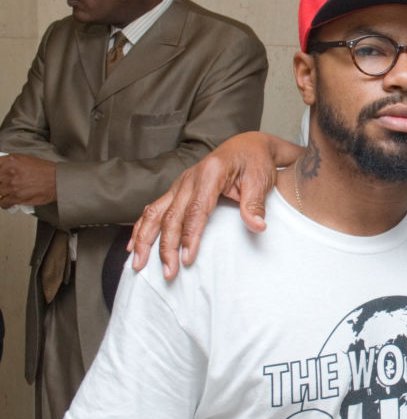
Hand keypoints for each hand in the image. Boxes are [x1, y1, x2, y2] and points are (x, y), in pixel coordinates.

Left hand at [0, 154, 56, 206]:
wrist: (58, 180)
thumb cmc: (46, 170)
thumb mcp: (26, 159)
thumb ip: (10, 163)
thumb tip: (2, 168)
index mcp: (11, 160)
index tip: (0, 176)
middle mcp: (9, 172)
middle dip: (0, 183)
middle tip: (4, 184)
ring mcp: (12, 185)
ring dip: (2, 193)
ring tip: (7, 192)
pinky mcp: (16, 197)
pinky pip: (3, 202)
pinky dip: (5, 203)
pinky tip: (9, 201)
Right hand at [129, 132, 300, 278]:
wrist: (247, 145)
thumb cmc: (255, 162)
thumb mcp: (261, 180)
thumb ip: (255, 204)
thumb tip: (258, 226)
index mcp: (210, 173)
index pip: (196, 210)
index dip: (190, 236)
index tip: (188, 259)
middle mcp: (189, 178)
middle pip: (171, 216)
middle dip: (166, 246)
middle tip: (168, 272)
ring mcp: (180, 184)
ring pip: (155, 212)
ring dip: (145, 239)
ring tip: (139, 264)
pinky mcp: (177, 190)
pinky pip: (153, 209)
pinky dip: (142, 228)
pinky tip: (134, 245)